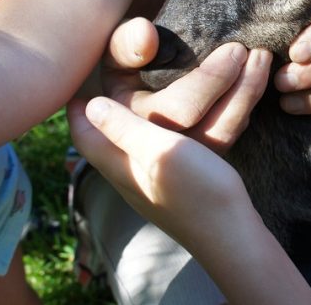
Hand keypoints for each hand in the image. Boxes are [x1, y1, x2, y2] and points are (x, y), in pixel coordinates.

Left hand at [68, 28, 310, 303]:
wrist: (234, 235)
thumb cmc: (197, 193)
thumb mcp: (159, 153)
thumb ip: (125, 129)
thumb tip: (90, 104)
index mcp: (119, 163)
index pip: (83, 131)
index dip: (76, 105)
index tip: (79, 77)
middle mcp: (132, 171)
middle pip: (109, 130)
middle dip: (109, 101)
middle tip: (108, 75)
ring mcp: (157, 177)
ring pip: (142, 134)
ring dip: (144, 108)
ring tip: (139, 88)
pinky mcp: (182, 179)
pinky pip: (170, 140)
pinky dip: (173, 120)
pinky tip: (183, 111)